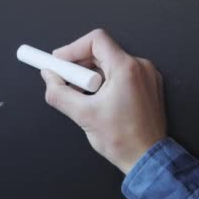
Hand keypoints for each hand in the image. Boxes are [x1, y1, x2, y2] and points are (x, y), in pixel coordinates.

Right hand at [40, 29, 166, 173]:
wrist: (147, 159)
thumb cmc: (122, 140)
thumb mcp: (83, 115)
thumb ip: (59, 92)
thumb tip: (48, 77)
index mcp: (127, 68)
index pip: (96, 40)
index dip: (73, 48)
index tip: (58, 62)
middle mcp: (141, 67)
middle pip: (102, 51)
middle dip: (80, 64)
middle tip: (64, 81)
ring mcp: (148, 76)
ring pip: (111, 64)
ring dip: (92, 75)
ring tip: (83, 96)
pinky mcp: (149, 86)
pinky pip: (123, 74)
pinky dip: (107, 81)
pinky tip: (99, 101)